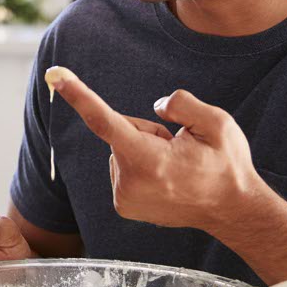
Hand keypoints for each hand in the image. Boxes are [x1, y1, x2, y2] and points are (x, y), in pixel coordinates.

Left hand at [45, 66, 269, 234]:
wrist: (232, 211)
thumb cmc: (227, 165)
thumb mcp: (218, 123)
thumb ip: (182, 104)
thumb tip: (155, 108)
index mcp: (150, 161)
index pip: (104, 121)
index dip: (79, 95)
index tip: (54, 75)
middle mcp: (130, 183)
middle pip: (121, 131)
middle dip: (145, 130)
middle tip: (180, 148)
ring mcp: (124, 198)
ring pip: (121, 150)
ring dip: (144, 150)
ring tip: (177, 167)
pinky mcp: (123, 206)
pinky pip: (122, 167)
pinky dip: (141, 166)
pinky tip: (167, 178)